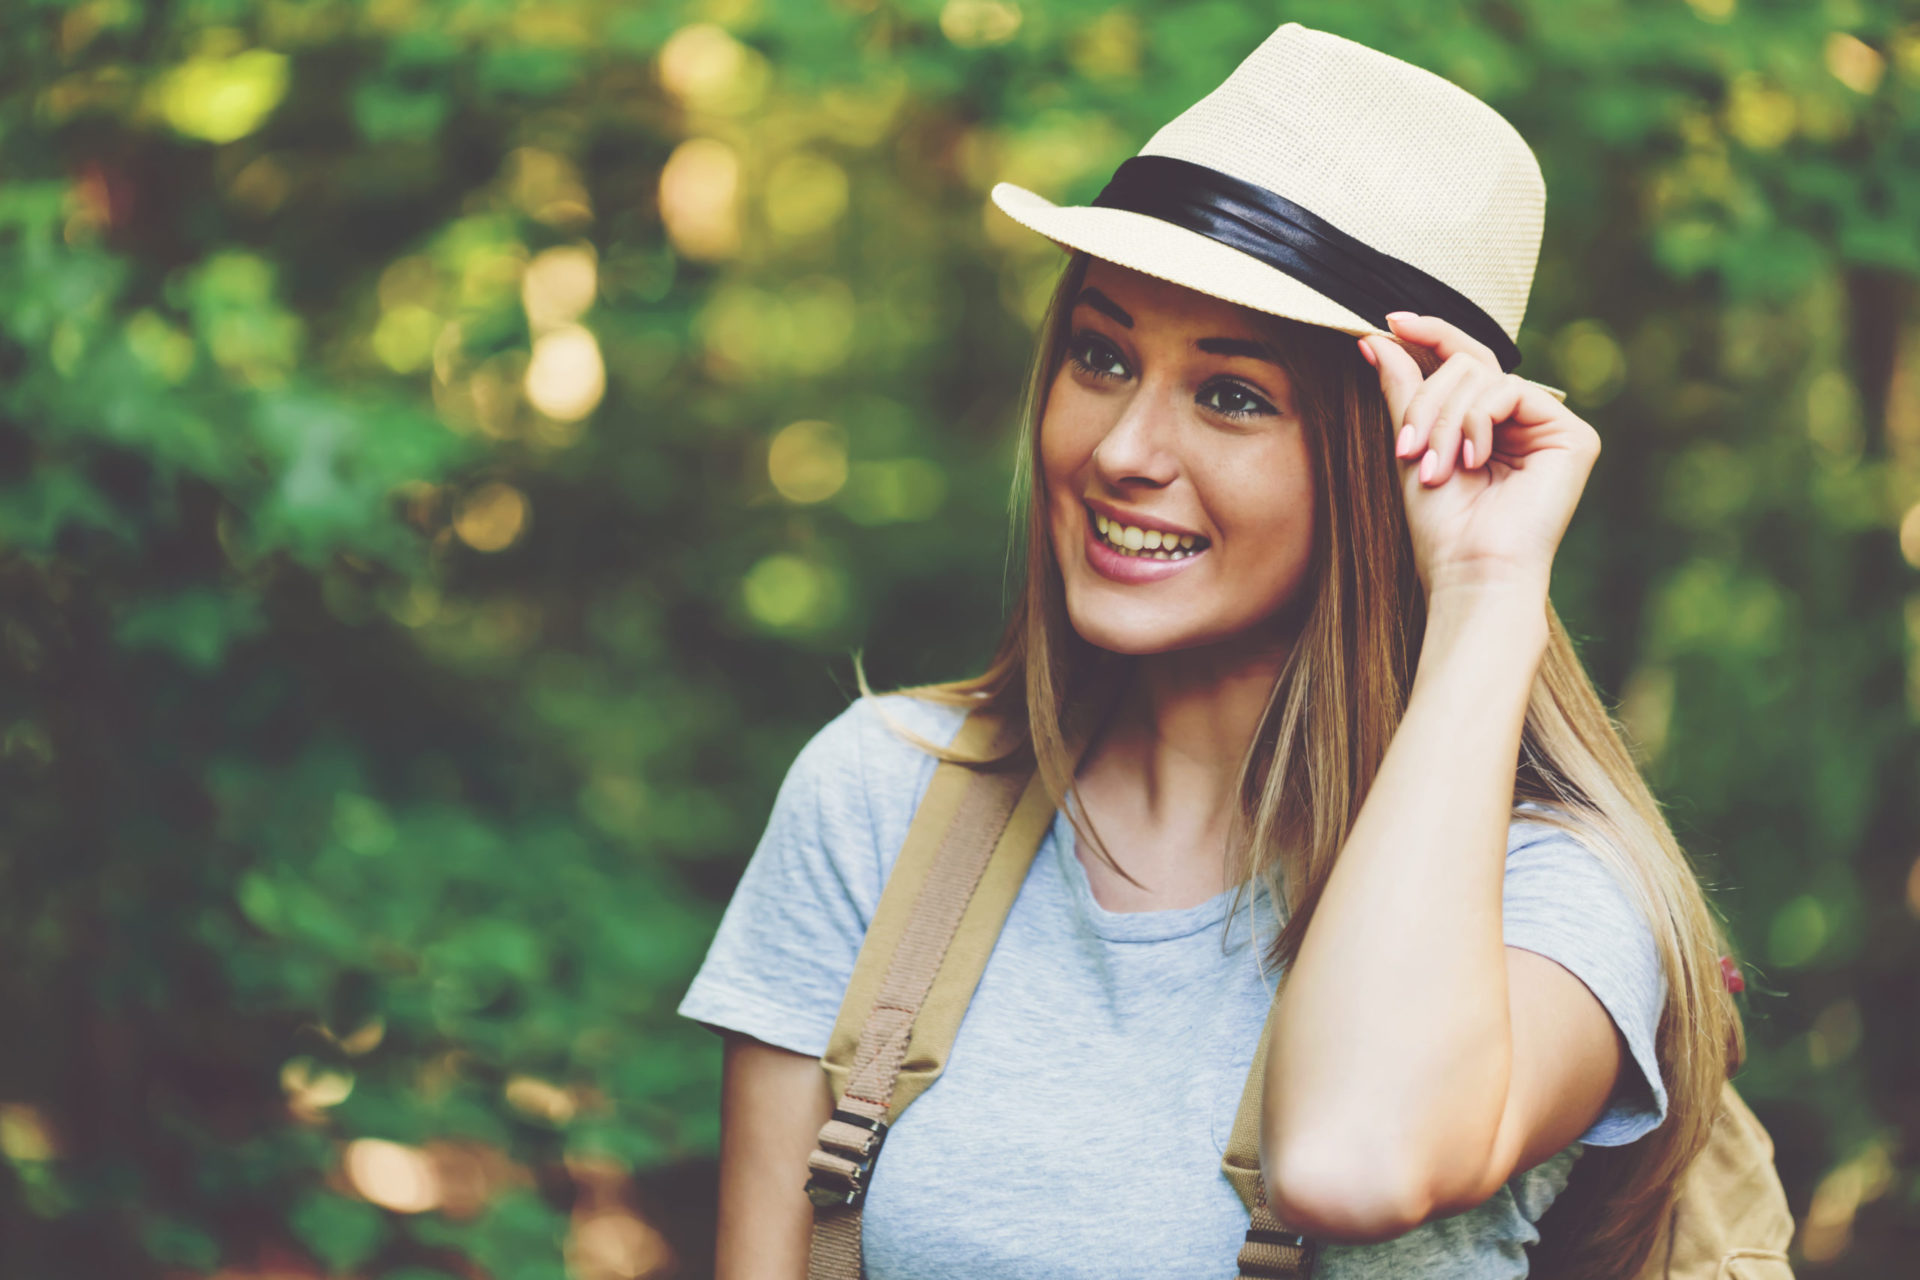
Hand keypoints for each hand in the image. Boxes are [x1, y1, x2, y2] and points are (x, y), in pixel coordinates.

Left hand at [1358, 313, 1599, 605]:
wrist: (1470, 570)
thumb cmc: (1440, 525)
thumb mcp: (1411, 445)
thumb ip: (1403, 390)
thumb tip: (1377, 338)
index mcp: (1488, 423)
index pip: (1464, 360)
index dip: (1431, 334)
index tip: (1390, 320)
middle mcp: (1523, 420)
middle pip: (1467, 364)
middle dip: (1427, 403)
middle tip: (1408, 449)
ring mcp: (1550, 426)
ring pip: (1483, 376)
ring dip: (1446, 420)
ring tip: (1437, 468)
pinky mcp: (1573, 436)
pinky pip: (1510, 391)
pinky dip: (1477, 421)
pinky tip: (1473, 460)